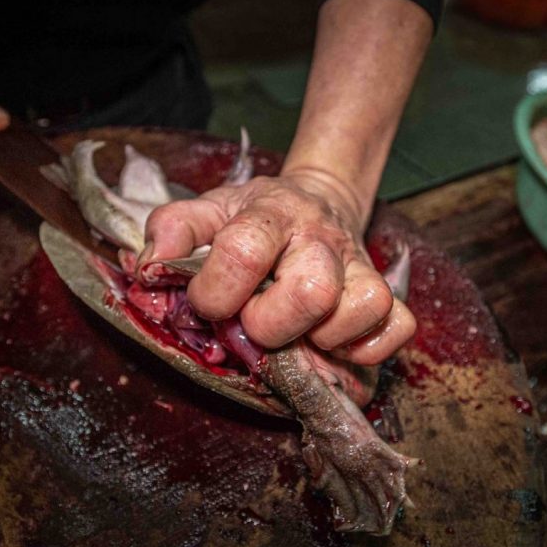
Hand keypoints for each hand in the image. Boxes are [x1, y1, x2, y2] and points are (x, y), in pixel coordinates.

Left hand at [143, 169, 415, 364]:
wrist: (316, 199)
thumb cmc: (252, 218)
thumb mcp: (207, 211)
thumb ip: (172, 231)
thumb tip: (149, 267)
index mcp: (270, 213)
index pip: (244, 251)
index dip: (216, 290)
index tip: (208, 301)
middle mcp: (321, 238)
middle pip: (312, 291)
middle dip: (272, 325)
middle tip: (256, 324)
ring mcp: (359, 266)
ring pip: (365, 306)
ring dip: (325, 336)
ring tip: (299, 333)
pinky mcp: (386, 294)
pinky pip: (398, 326)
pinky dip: (368, 347)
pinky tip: (335, 343)